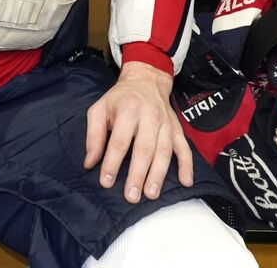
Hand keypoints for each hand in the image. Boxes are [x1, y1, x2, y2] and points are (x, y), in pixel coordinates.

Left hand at [84, 61, 193, 203]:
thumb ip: (93, 135)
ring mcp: (166, 123)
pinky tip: (186, 182)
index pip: (119, 141)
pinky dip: (187, 165)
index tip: (106, 182)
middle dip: (137, 174)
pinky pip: (184, 148)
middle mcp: (149, 116)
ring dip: (158, 174)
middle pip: (144, 149)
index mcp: (128, 110)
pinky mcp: (176, 128)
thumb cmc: (120, 98)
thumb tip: (90, 162)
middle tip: (131, 196)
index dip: (112, 163)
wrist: (146, 80)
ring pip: (164, 151)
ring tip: (151, 193)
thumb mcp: (99, 109)